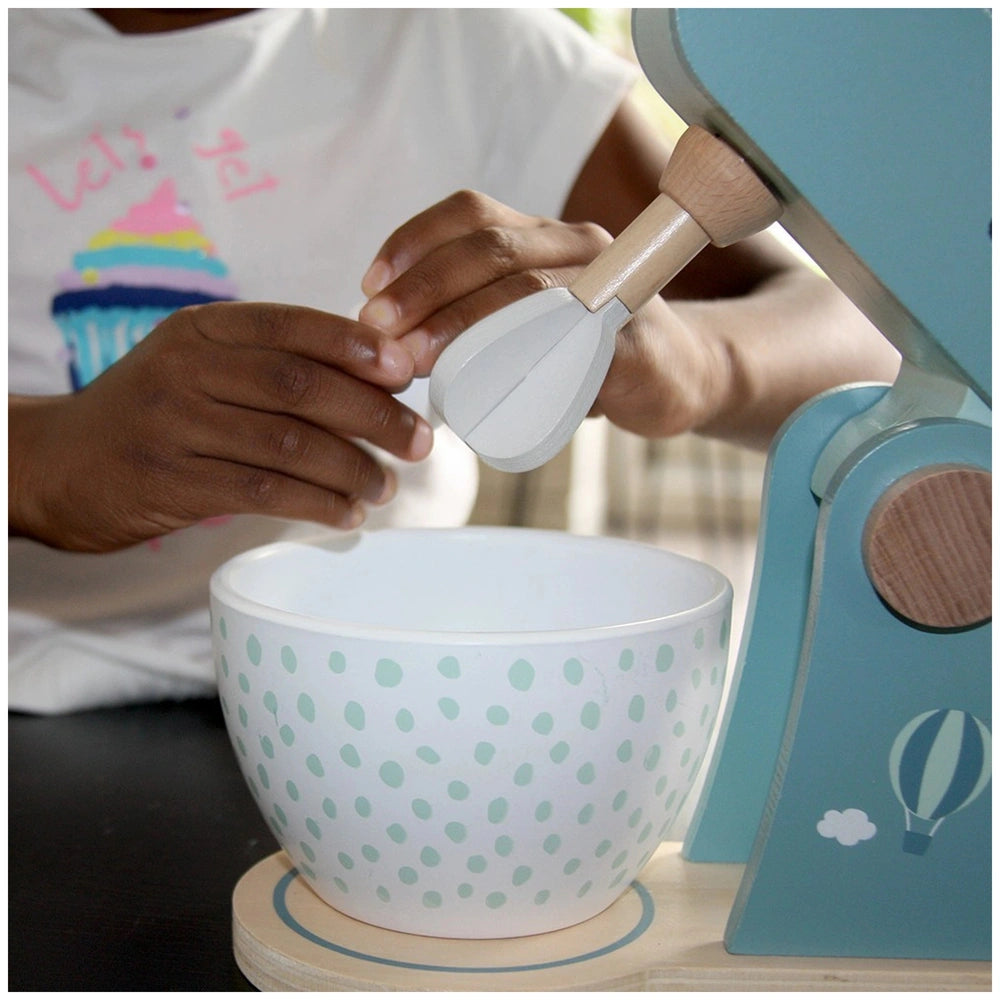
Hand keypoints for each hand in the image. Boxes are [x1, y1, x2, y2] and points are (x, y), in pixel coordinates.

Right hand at [9, 302, 432, 551]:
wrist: (59, 463)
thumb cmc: (153, 412)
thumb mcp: (199, 365)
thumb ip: (272, 363)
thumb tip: (377, 374)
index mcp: (203, 330)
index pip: (294, 325)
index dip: (357, 347)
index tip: (405, 371)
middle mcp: (188, 369)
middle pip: (303, 386)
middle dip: (374, 415)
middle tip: (419, 441)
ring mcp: (177, 425)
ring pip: (290, 445)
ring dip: (353, 469)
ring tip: (387, 486)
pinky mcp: (173, 482)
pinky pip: (264, 492)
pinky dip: (317, 504)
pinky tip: (347, 514)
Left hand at [357, 189, 726, 436]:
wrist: (687, 375)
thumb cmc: (592, 350)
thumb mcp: (533, 318)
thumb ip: (477, 314)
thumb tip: (395, 338)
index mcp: (547, 236)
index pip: (471, 213)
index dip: (413, 243)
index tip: (369, 287)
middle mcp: (580, 248)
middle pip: (491, 247)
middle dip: (423, 286)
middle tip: (378, 330)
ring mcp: (610, 292)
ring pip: (526, 291)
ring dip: (459, 324)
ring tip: (414, 360)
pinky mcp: (630, 346)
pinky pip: (570, 346)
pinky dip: (518, 361)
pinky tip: (476, 388)